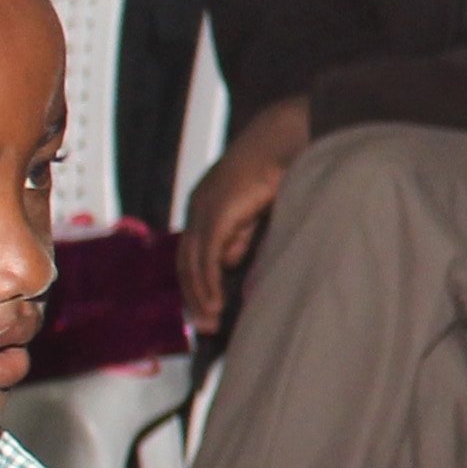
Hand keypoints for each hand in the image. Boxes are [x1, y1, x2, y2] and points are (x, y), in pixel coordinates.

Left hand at [176, 95, 310, 331]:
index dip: (197, 280)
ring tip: (212, 321)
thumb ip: (239, 234)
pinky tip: (217, 303)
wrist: (281, 141)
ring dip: (200, 296)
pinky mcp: (216, 216)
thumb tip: (228, 261)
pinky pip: (206, 258)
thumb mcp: (253, 210)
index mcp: (204, 204)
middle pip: (185, 262)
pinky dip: (208, 283)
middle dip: (194, 296)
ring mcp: (203, 211)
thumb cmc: (275, 168)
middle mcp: (196, 208)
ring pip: (191, 264)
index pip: (192, 251)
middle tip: (206, 326)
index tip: (206, 308)